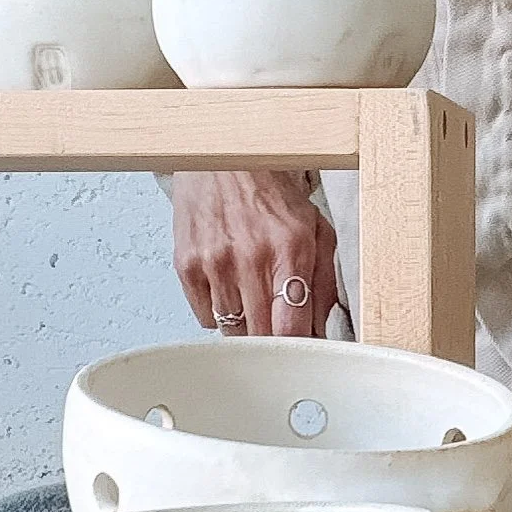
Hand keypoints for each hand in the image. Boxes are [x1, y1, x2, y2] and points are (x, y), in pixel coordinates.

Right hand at [172, 171, 337, 339]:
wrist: (222, 158)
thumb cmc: (271, 193)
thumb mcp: (316, 228)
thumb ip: (325, 281)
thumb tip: (323, 328)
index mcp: (290, 248)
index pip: (291, 327)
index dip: (299, 349)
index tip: (303, 353)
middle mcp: (250, 257)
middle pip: (261, 336)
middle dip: (275, 339)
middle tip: (280, 325)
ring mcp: (214, 263)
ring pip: (232, 331)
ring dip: (247, 325)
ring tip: (254, 297)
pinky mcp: (187, 266)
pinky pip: (205, 318)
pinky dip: (219, 312)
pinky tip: (230, 286)